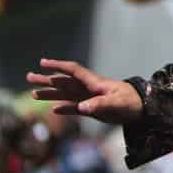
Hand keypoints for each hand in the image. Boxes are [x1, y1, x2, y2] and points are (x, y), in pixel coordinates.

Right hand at [27, 59, 141, 125]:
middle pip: (64, 82)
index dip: (58, 66)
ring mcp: (90, 98)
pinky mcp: (93, 109)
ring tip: (34, 94)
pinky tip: (53, 110)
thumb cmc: (131, 103)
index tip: (43, 62)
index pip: (73, 71)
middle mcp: (90, 89)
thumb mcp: (116, 103)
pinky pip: (74, 108)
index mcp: (95, 83)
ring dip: (51, 94)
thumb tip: (81, 108)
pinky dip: (64, 108)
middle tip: (28, 77)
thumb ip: (99, 104)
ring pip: (66, 94)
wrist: (143, 110)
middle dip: (47, 79)